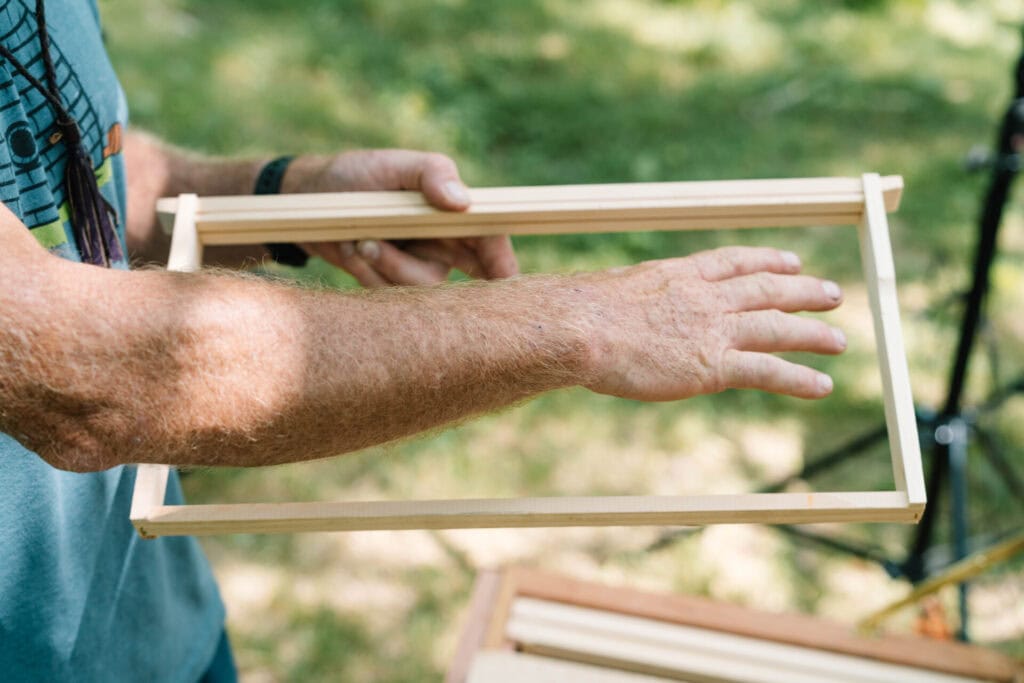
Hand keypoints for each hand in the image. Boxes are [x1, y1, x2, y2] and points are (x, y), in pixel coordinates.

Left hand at [280, 149, 517, 285]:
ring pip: (419, 288)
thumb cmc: (355, 174)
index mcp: (454, 214)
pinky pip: (389, 294)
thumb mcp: (394, 164)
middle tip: (377, 242)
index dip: (503, 263)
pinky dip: (366, 271)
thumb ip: (432, 174)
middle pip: (458, 276)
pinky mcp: (390, 283)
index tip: (501, 279)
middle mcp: (442, 245)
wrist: (307, 199)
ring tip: (359, 237)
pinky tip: (351, 247)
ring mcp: (417, 267)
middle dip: (415, 267)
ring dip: (383, 263)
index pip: (491, 240)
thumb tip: (463, 201)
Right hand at [578, 246, 845, 400]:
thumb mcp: (608, 294)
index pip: (734, 262)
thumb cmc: (579, 314)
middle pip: (767, 289)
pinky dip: (798, 379)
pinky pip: (767, 371)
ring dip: (812, 334)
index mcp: (679, 275)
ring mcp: (713, 330)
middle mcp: (704, 297)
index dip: (767, 260)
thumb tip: (607, 309)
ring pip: (777, 327)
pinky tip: (822, 386)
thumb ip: (625, 301)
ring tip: (838, 341)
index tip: (791, 261)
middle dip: (803, 291)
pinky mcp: (713, 366)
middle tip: (832, 293)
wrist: (583, 329)